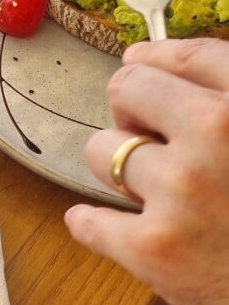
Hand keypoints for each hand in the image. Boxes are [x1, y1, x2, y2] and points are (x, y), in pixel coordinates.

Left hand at [65, 38, 228, 304]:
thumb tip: (167, 70)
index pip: (190, 56)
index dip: (159, 59)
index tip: (142, 62)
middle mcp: (217, 133)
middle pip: (128, 89)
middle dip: (132, 109)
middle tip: (148, 134)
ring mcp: (182, 190)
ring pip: (102, 150)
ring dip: (120, 168)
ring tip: (152, 191)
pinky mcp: (154, 247)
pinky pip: (89, 220)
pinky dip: (93, 225)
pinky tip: (101, 224)